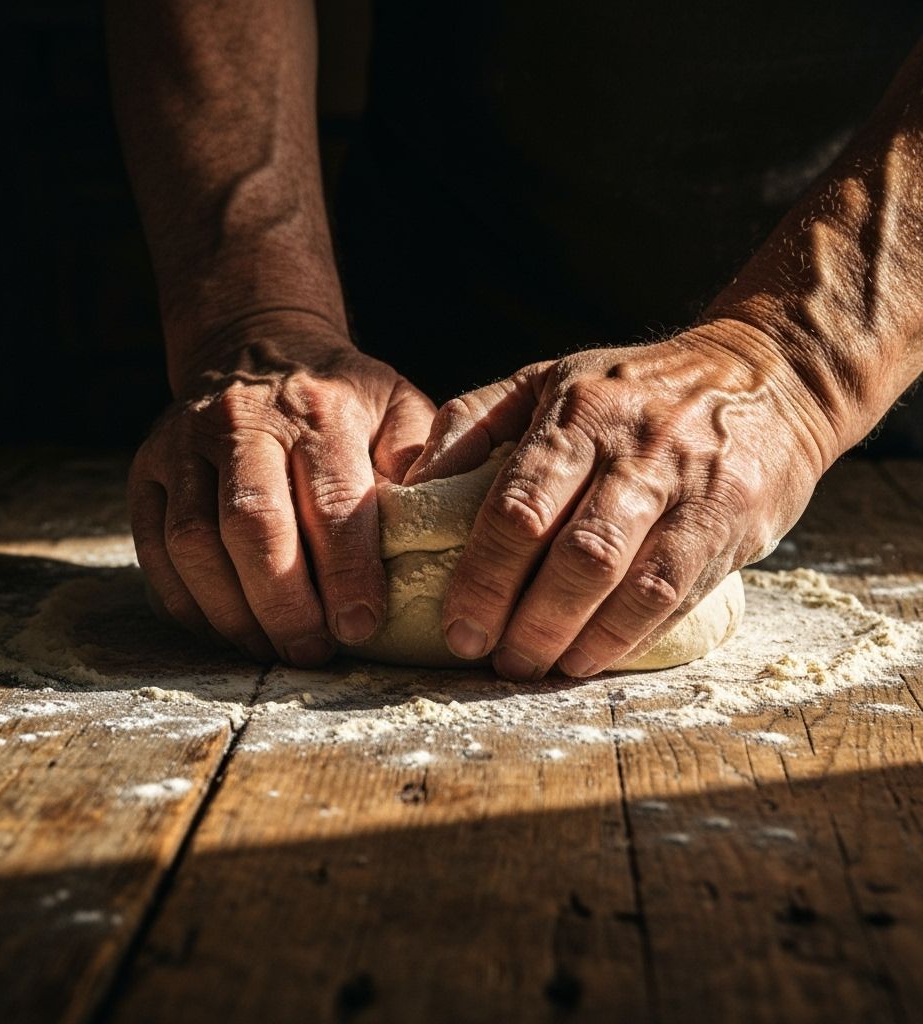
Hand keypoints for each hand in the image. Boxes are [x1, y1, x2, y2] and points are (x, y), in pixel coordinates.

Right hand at [129, 319, 435, 665]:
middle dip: (285, 603)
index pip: (333, 501)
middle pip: (254, 526)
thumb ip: (421, 463)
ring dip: (233, 613)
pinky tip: (228, 630)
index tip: (361, 625)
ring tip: (273, 649)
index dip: (347, 571)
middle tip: (313, 653)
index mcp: (319, 409)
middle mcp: (243, 420)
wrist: (256, 348)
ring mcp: (182, 444)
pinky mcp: (145, 471)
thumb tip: (434, 533)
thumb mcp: (398, 407)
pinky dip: (189, 604)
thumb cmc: (341, 398)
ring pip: (194, 544)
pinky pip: (155, 552)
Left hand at [403, 320, 835, 680]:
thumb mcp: (547, 379)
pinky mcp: (733, 522)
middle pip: (576, 556)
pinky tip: (594, 657)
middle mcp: (636, 448)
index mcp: (578, 413)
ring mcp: (692, 487)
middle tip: (496, 659)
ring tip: (541, 667)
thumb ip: (473, 423)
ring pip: (631, 584)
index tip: (460, 627)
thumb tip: (411, 487)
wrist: (765, 375)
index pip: (518, 507)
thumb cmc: (631, 388)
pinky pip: (677, 594)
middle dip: (529, 621)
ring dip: (579, 640)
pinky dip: (630, 636)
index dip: (484, 579)